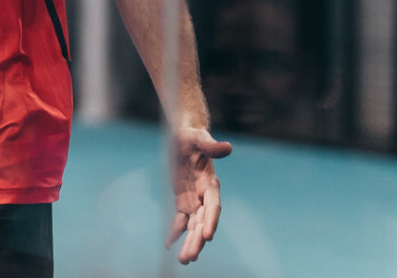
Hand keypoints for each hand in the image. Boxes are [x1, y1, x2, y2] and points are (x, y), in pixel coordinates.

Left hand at [166, 127, 232, 263]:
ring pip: (193, 225)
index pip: (213, 206)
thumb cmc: (191, 136)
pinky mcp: (183, 200)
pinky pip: (180, 219)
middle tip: (190, 257)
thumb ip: (210, 144)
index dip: (210, 221)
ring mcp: (194, 199)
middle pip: (202, 221)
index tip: (206, 236)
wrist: (184, 136)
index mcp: (211, 183)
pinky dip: (175, 232)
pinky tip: (169, 245)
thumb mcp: (198, 137)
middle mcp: (205, 195)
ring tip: (184, 260)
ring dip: (189, 242)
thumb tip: (228, 147)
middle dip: (197, 240)